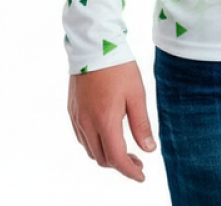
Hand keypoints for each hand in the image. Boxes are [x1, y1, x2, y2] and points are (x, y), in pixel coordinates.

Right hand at [67, 60, 155, 181]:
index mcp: (105, 121)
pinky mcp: (72, 110)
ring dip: (107, 156)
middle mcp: (87, 124)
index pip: (117, 158)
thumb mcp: (136, 94)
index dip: (130, 171)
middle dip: (120, 164)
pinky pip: (82, 138)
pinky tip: (107, 135)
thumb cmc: (118, 67)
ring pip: (90, 150)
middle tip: (137, 160)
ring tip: (125, 150)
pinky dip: (95, 144)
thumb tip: (149, 149)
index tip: (141, 176)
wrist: (94, 44)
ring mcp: (76, 118)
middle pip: (102, 158)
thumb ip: (141, 124)